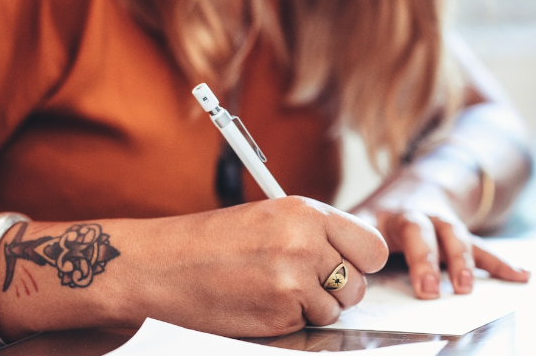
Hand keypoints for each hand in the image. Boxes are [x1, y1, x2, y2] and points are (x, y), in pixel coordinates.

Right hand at [134, 197, 388, 334]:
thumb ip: (315, 232)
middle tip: (313, 284)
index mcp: (307, 212)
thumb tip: (354, 258)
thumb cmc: (214, 241)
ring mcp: (294, 280)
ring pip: (336, 308)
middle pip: (360, 282)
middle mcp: (306, 243)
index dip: (362, 261)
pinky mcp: (280, 313)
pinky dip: (290, 320)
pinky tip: (261, 303)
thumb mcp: (271, 217)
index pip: (372, 245)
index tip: (349, 265)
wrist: (162, 266)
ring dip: (315, 307)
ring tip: (277, 290)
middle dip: (342, 288)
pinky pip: (307, 324)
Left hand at [354, 180, 529, 299]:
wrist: (414, 186)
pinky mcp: (461, 232)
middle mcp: (416, 215)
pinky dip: (503, 262)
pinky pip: (483, 247)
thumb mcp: (356, 219)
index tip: (378, 272)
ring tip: (465, 287)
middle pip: (422, 231)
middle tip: (427, 291)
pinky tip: (522, 275)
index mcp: (385, 215)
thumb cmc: (378, 215)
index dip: (380, 249)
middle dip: (425, 260)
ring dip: (462, 261)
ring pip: (455, 236)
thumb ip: (346, 240)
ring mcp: (442, 222)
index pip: (382, 229)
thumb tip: (333, 273)